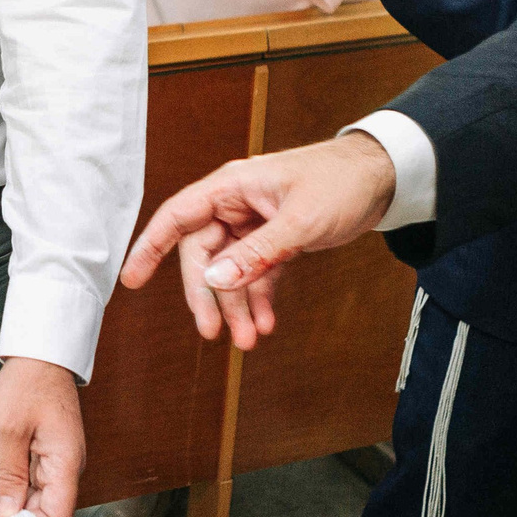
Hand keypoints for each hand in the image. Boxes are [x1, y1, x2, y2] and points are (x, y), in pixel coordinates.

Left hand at [0, 357, 84, 516]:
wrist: (42, 354)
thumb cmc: (28, 383)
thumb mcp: (9, 430)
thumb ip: (10, 477)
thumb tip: (8, 514)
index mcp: (65, 464)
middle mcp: (69, 467)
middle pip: (50, 512)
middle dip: (21, 516)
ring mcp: (62, 461)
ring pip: (43, 498)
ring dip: (20, 500)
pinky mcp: (53, 454)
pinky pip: (40, 481)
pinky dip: (22, 485)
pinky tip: (4, 479)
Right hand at [120, 133, 397, 348]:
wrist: (384, 177)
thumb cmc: (341, 182)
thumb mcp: (299, 221)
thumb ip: (257, 253)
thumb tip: (216, 280)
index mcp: (231, 188)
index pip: (177, 217)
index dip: (150, 247)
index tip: (132, 280)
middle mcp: (236, 205)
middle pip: (204, 255)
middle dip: (210, 296)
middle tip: (216, 331)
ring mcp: (255, 223)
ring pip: (231, 270)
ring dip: (238, 305)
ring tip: (249, 339)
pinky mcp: (276, 238)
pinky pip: (257, 273)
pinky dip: (260, 297)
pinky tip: (266, 322)